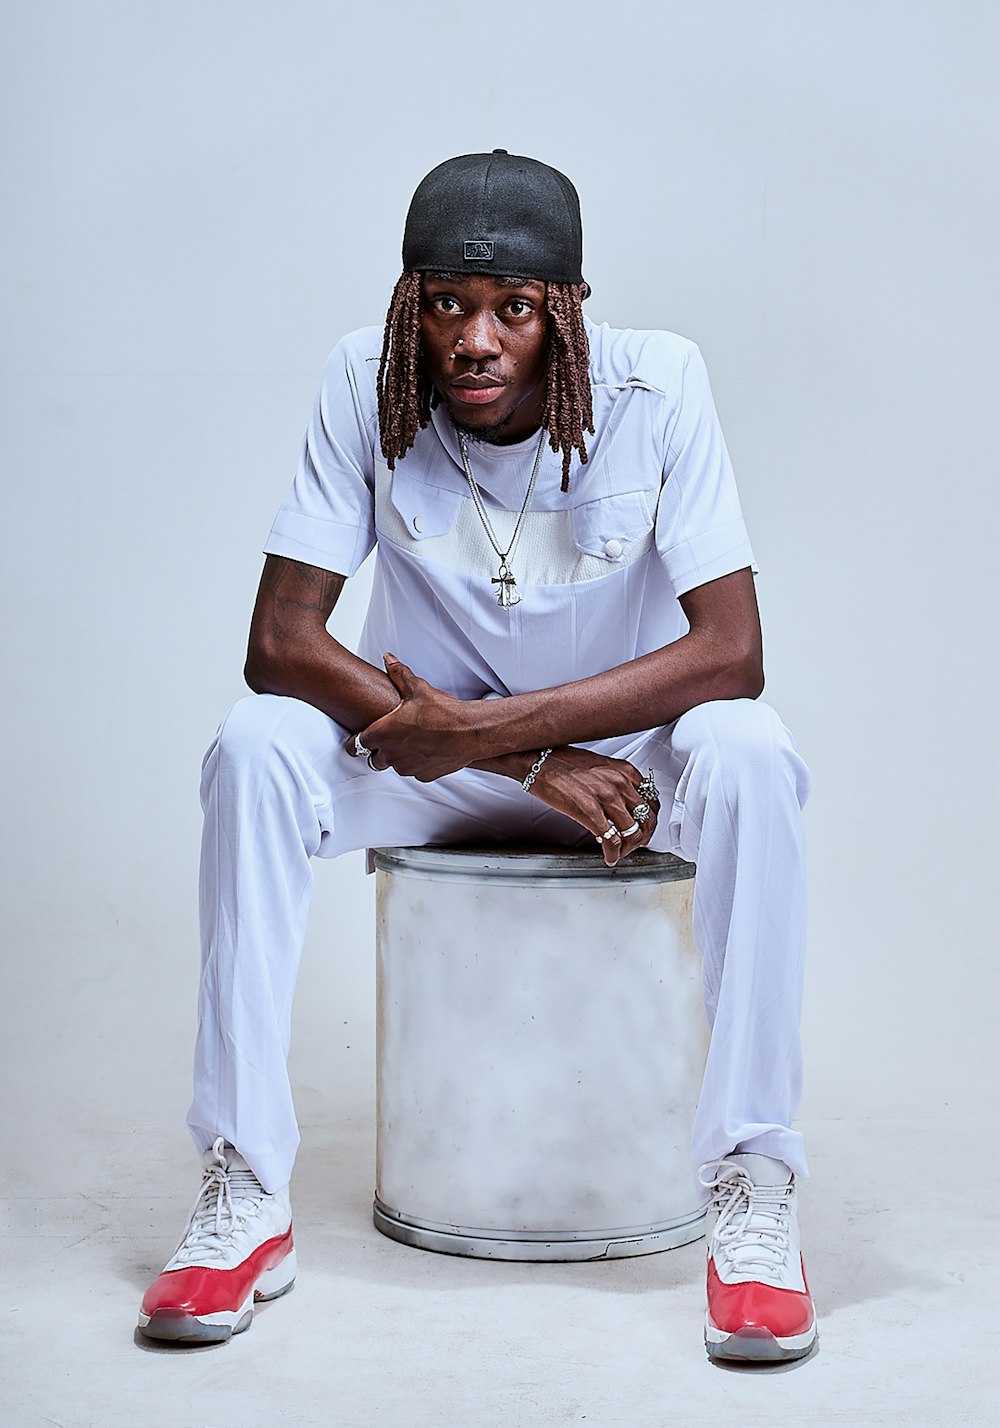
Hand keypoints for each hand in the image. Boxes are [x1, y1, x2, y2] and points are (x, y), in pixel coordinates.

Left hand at [346, 655, 475, 780]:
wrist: (467, 733)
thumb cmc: (441, 713)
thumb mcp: (417, 688)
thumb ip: (398, 673)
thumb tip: (388, 658)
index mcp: (382, 734)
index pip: (355, 745)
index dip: (355, 742)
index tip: (356, 740)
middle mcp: (391, 755)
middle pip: (374, 760)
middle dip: (379, 751)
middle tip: (389, 739)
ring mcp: (407, 767)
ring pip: (395, 766)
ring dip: (399, 757)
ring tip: (412, 741)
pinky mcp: (423, 775)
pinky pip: (415, 771)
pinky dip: (418, 763)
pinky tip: (428, 749)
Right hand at [526, 746, 659, 865]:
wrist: (539, 760)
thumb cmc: (564, 762)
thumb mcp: (600, 766)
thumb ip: (615, 783)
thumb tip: (620, 805)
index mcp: (624, 771)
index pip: (652, 800)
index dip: (650, 819)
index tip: (645, 827)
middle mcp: (620, 783)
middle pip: (647, 818)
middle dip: (643, 836)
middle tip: (636, 844)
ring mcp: (606, 798)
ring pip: (633, 833)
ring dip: (629, 849)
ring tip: (620, 853)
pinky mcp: (590, 812)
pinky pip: (612, 841)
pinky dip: (614, 854)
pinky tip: (609, 857)